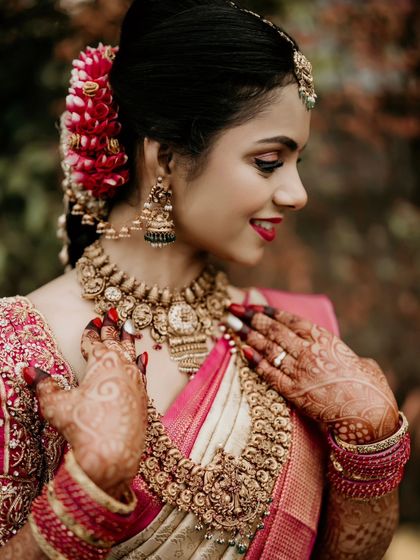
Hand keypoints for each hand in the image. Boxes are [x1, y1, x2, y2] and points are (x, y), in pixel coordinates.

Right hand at [24, 309, 147, 493]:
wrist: (113, 456)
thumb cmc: (84, 427)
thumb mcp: (57, 406)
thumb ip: (45, 386)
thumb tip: (28, 370)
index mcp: (102, 362)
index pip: (94, 342)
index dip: (91, 332)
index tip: (92, 322)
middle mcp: (122, 367)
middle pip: (115, 342)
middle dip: (112, 328)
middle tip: (112, 314)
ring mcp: (136, 382)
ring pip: (131, 353)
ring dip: (128, 339)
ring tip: (129, 326)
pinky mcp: (143, 397)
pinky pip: (142, 371)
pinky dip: (140, 361)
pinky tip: (142, 357)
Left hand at [227, 304, 398, 444]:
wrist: (368, 413)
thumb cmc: (368, 386)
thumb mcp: (359, 361)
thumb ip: (346, 356)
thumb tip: (353, 359)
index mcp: (323, 338)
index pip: (288, 319)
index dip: (267, 311)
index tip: (252, 305)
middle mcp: (308, 351)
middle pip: (273, 330)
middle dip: (250, 318)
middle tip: (232, 309)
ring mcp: (299, 371)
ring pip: (267, 348)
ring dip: (247, 336)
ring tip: (230, 326)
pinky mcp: (293, 392)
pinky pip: (269, 373)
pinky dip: (255, 361)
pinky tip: (243, 351)